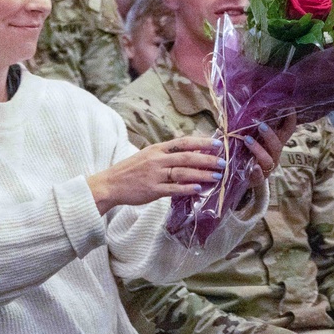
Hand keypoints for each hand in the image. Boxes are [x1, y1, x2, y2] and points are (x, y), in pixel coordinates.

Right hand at [87, 136, 222, 213]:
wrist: (110, 184)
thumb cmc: (131, 170)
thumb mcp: (148, 155)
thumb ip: (167, 153)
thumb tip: (191, 151)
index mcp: (157, 149)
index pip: (183, 142)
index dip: (201, 142)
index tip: (217, 144)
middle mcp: (157, 160)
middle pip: (186, 157)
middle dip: (207, 159)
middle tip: (223, 162)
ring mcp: (155, 175)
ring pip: (182, 173)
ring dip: (202, 174)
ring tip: (217, 176)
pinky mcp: (152, 190)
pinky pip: (173, 189)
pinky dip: (187, 188)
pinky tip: (199, 189)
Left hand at [241, 112, 296, 193]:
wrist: (241, 176)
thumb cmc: (246, 150)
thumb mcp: (249, 135)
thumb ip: (247, 125)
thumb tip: (239, 105)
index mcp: (274, 142)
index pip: (287, 130)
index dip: (291, 119)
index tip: (290, 106)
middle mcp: (274, 154)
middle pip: (277, 144)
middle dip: (270, 135)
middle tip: (261, 126)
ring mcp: (267, 167)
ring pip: (268, 159)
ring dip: (258, 149)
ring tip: (247, 140)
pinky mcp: (258, 179)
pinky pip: (260, 176)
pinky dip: (257, 172)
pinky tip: (253, 167)